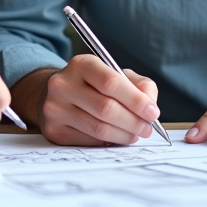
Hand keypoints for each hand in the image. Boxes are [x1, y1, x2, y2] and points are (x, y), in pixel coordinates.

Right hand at [30, 54, 160, 145]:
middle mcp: (63, 84)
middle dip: (133, 121)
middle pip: (106, 108)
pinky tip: (115, 137)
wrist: (57, 95)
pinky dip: (107, 142)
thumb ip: (138, 85)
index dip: (135, 100)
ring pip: (98, 129)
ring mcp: (55, 108)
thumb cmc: (92, 84)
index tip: (152, 112)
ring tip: (134, 134)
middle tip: (147, 129)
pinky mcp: (54, 130)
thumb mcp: (114, 74)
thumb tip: (150, 106)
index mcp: (81, 64)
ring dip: (123, 135)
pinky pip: (88, 142)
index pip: (111, 82)